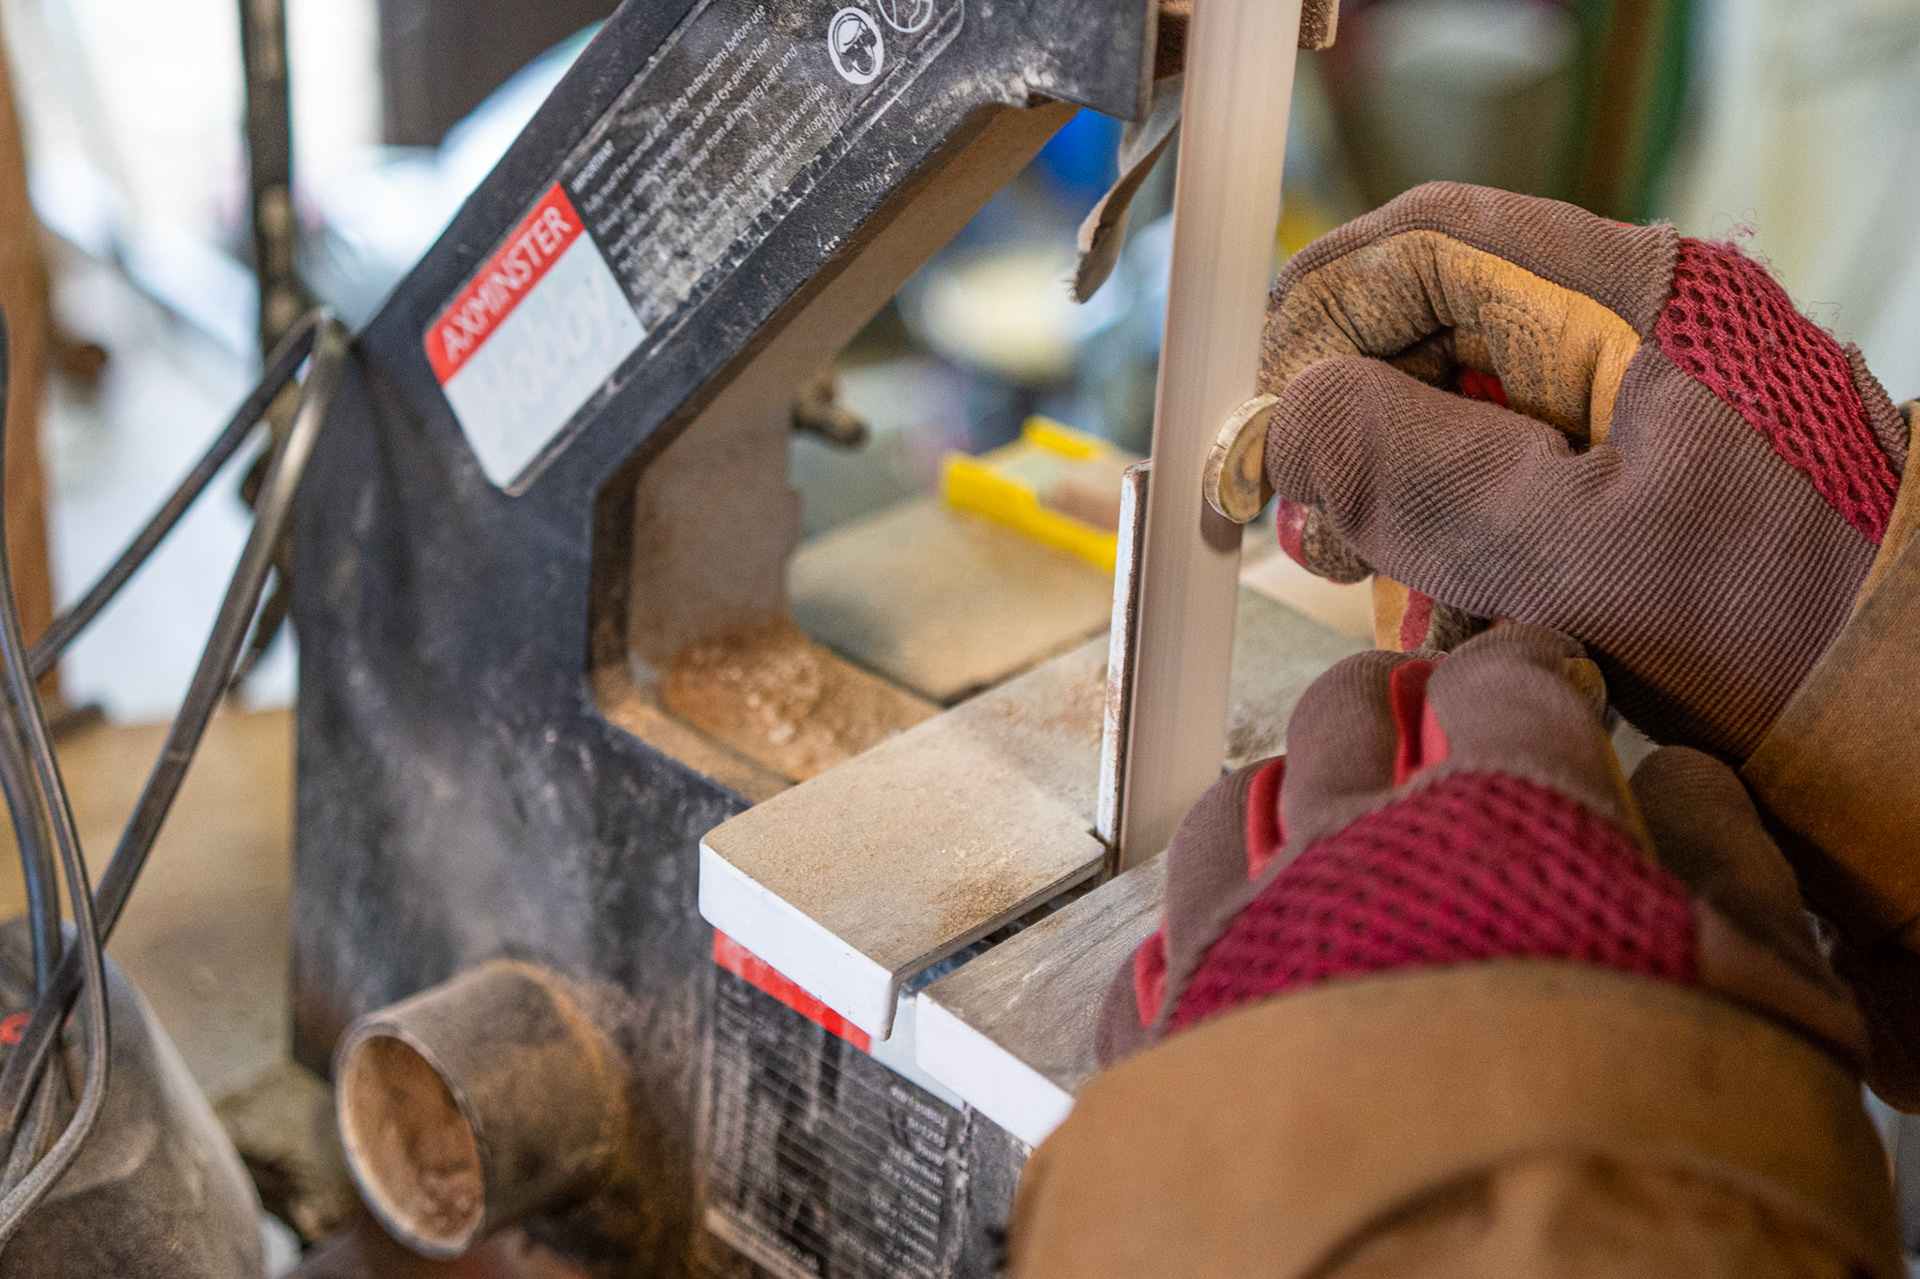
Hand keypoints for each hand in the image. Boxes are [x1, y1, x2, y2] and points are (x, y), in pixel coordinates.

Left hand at [1097, 624, 1865, 1079]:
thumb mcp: (1765, 1005)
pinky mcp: (1171, 1046)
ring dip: (1269, 794)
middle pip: (1342, 711)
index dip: (1528, 666)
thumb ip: (1727, 868)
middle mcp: (1349, 858)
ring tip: (1300, 811)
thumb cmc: (1632, 1155)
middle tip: (1412, 704)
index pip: (1504, 683)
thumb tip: (1686, 790)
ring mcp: (1242, 944)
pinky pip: (1152, 956)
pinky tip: (1220, 955)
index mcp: (1497, 822)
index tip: (1541, 677)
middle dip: (1384, 692)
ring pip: (1224, 810)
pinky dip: (1189, 941)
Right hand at [1258, 182, 1907, 760]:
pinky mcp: (1638, 469)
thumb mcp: (1575, 558)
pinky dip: (1457, 539)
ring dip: (1399, 494)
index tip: (1264, 419)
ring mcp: (1639, 399)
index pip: (1430, 245)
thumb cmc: (1785, 636)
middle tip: (1313, 523)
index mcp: (1640, 301)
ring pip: (1460, 406)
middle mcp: (1638, 329)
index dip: (1322, 318)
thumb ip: (1417, 476)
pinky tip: (1450, 610)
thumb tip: (1287, 419)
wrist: (1912, 723)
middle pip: (1436, 325)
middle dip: (1353, 421)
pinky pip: (1507, 473)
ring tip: (1379, 582)